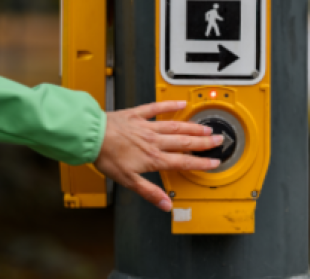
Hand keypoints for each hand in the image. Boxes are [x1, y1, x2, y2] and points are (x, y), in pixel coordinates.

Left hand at [94, 101, 222, 212]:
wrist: (90, 136)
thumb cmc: (106, 157)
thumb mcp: (128, 181)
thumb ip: (150, 192)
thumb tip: (166, 205)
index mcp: (153, 158)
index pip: (183, 161)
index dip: (201, 162)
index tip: (214, 162)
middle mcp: (154, 141)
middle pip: (184, 141)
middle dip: (203, 142)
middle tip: (218, 139)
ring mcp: (147, 126)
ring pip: (175, 126)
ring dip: (192, 127)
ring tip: (206, 126)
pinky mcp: (137, 115)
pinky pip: (156, 108)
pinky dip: (170, 105)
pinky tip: (181, 104)